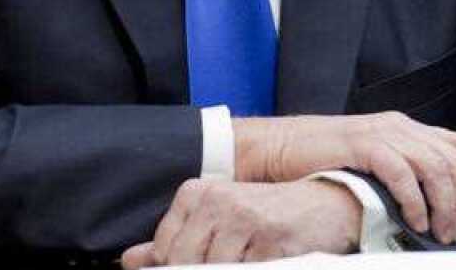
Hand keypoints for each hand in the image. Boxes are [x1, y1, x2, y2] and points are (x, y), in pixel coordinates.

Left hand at [121, 179, 359, 268]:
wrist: (325, 203)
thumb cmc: (265, 213)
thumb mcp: (217, 217)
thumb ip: (173, 239)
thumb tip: (130, 261)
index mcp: (198, 193)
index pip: (166, 250)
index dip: (176, 267)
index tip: (196, 264)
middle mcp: (219, 201)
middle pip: (186, 263)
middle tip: (225, 262)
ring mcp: (246, 220)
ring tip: (245, 257)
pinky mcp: (272, 240)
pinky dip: (253, 268)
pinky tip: (261, 259)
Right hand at [234, 113, 455, 243]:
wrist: (281, 147)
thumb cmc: (325, 160)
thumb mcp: (372, 160)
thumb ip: (403, 168)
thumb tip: (434, 198)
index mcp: (406, 128)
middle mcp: (400, 126)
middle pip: (453, 160)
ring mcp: (382, 132)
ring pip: (434, 167)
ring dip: (444, 205)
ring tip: (440, 231)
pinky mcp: (363, 144)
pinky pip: (402, 173)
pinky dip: (415, 200)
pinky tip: (415, 220)